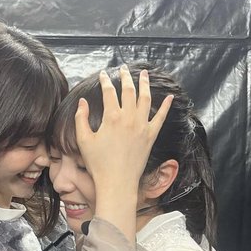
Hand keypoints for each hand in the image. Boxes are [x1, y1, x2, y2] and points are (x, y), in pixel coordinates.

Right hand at [75, 65, 172, 189]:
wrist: (117, 182)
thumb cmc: (98, 164)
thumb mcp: (84, 141)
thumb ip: (81, 119)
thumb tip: (82, 102)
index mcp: (111, 117)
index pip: (109, 92)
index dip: (105, 81)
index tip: (103, 74)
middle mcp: (129, 118)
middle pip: (129, 90)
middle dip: (125, 77)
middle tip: (123, 69)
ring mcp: (142, 126)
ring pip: (146, 99)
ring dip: (145, 84)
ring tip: (144, 74)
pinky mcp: (151, 136)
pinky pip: (161, 118)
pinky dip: (166, 106)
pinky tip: (169, 97)